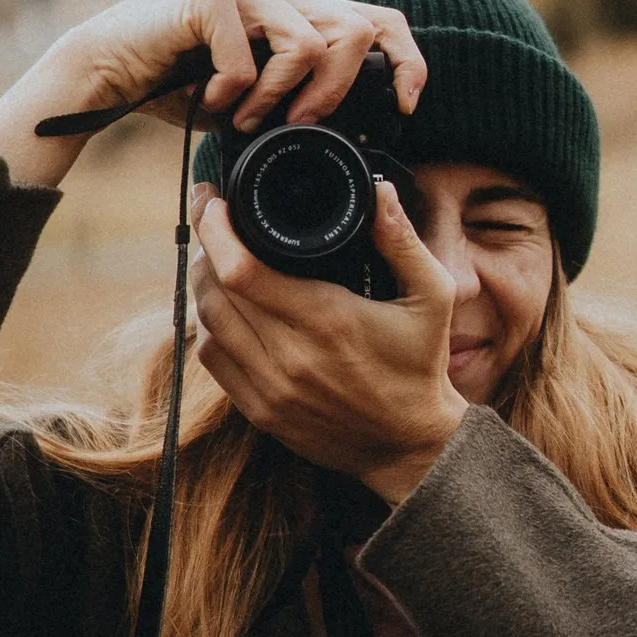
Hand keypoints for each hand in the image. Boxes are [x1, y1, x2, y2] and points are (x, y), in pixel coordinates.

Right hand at [0, 0, 426, 189]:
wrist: (106, 71)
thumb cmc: (179, 88)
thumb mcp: (255, 101)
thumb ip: (298, 100)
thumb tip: (349, 126)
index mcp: (297, 8)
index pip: (378, 20)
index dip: (406, 61)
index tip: (406, 107)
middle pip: (356, 32)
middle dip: (335, 92)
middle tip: (296, 124)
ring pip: (310, 46)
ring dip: (278, 98)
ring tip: (243, 116)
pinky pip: (251, 59)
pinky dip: (232, 95)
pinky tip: (206, 100)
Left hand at [190, 177, 466, 502]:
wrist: (410, 446)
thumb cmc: (420, 367)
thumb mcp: (432, 297)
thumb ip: (402, 240)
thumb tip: (380, 190)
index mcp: (327, 320)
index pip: (241, 269)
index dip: (215, 228)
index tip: (213, 201)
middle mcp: (290, 356)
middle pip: (213, 292)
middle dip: (207, 249)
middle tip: (216, 225)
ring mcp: (270, 388)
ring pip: (207, 325)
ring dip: (204, 288)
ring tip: (218, 263)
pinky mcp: (260, 412)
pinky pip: (213, 360)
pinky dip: (211, 328)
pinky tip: (226, 311)